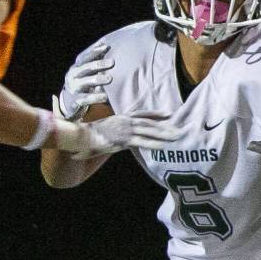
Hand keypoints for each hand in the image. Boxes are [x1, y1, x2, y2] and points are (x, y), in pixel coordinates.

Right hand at [57, 111, 181, 158]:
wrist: (81, 135)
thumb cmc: (90, 134)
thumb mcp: (104, 128)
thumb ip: (114, 129)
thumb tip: (122, 134)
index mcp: (122, 117)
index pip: (142, 114)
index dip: (156, 113)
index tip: (168, 113)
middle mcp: (126, 121)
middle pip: (150, 123)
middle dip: (166, 125)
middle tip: (180, 128)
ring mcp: (125, 130)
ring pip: (149, 131)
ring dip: (164, 134)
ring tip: (177, 137)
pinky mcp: (123, 140)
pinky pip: (141, 142)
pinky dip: (153, 143)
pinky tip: (163, 146)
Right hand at [58, 43, 113, 120]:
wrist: (68, 101)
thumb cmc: (83, 81)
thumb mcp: (86, 71)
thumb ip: (95, 60)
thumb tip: (107, 44)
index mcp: (77, 66)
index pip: (86, 57)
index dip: (95, 51)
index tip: (107, 47)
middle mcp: (74, 75)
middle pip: (86, 68)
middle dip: (99, 64)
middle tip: (113, 62)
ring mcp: (74, 88)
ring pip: (85, 82)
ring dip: (98, 79)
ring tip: (110, 78)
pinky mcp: (75, 100)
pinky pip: (86, 99)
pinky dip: (95, 97)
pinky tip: (105, 97)